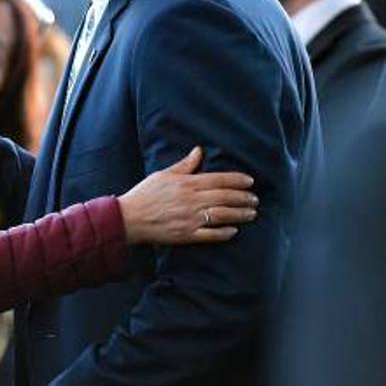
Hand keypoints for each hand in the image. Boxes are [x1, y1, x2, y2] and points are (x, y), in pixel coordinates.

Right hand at [117, 147, 256, 244]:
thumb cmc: (145, 194)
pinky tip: (234, 230)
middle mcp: (191, 201)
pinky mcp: (186, 235)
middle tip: (255, 199)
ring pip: (222, 216)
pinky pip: (210, 235)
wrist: (129, 218)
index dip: (237, 180)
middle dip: (243, 198)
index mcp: (187, 184)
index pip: (219, 180)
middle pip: (225, 198)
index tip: (250, 181)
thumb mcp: (163, 174)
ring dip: (239, 214)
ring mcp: (190, 219)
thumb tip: (199, 150)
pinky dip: (224, 233)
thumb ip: (184, 165)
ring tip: (251, 213)